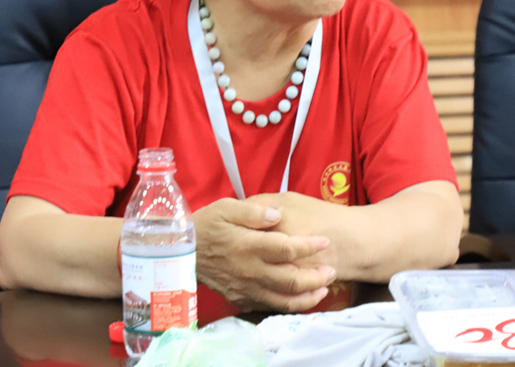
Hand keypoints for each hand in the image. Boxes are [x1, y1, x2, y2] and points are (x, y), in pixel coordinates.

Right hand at [193, 197, 334, 311]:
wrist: (182, 251)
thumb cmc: (206, 225)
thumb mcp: (226, 207)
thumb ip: (253, 210)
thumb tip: (277, 214)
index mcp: (249, 245)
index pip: (287, 248)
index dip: (309, 246)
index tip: (324, 241)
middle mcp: (250, 270)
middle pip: (291, 279)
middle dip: (316, 277)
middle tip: (332, 270)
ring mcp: (246, 287)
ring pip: (283, 299)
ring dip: (307, 296)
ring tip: (323, 289)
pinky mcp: (241, 298)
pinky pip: (269, 306)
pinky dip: (288, 305)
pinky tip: (298, 298)